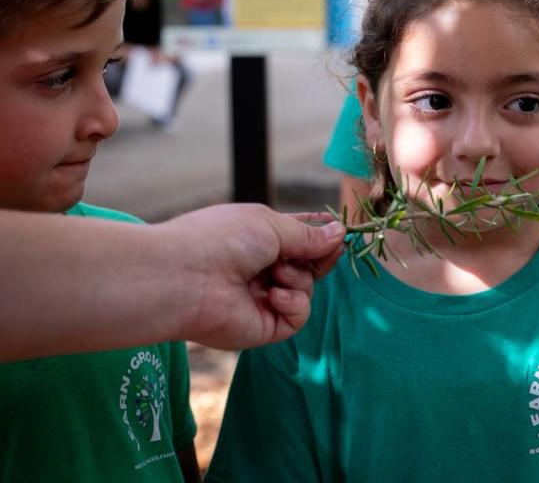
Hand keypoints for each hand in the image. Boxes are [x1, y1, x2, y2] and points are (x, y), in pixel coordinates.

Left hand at [158, 204, 344, 348]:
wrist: (184, 278)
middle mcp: (261, 268)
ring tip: (276, 274)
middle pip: (308, 265)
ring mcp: (262, 298)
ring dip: (298, 278)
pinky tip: (276, 296)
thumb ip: (308, 235)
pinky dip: (295, 304)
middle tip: (324, 252)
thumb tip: (340, 233)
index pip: (299, 237)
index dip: (321, 235)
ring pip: (306, 289)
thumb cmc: (221, 240)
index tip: (340, 232)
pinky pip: (297, 316)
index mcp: (259, 238)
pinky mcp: (264, 326)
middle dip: (318, 257)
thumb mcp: (271, 225)